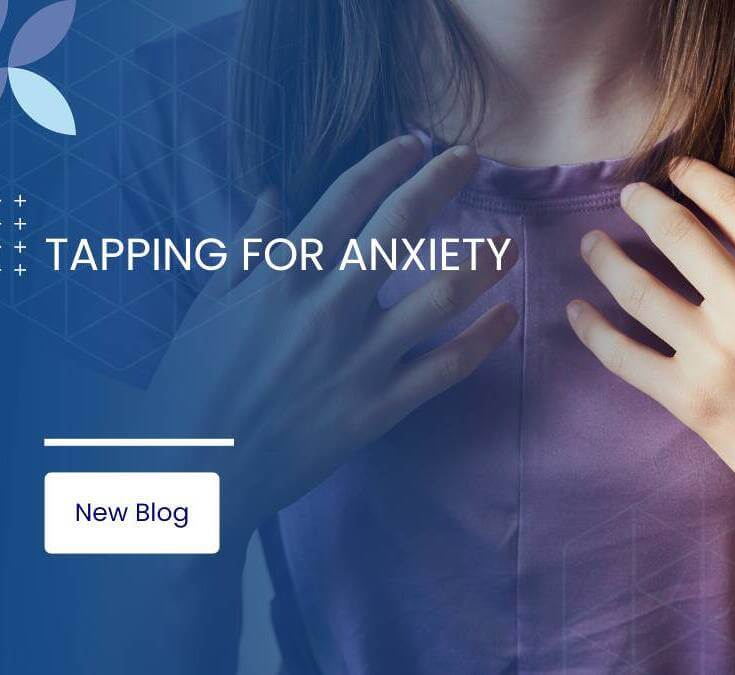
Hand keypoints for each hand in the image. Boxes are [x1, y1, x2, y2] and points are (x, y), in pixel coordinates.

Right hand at [147, 136, 517, 542]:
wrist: (197, 476)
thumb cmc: (192, 387)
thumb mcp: (208, 307)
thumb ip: (246, 248)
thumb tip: (274, 195)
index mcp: (284, 277)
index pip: (348, 197)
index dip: (388, 161)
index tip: (416, 142)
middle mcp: (330, 307)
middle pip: (401, 228)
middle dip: (441, 183)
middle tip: (469, 158)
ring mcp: (362, 358)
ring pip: (441, 295)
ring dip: (483, 261)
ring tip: (509, 242)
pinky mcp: (382, 406)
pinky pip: (447, 367)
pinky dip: (484, 339)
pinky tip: (507, 315)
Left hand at [567, 158, 734, 564]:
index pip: (731, 204)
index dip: (696, 177)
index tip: (676, 170)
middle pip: (676, 234)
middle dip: (643, 204)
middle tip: (628, 196)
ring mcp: (713, 355)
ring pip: (638, 289)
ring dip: (606, 259)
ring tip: (591, 244)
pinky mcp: (689, 400)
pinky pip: (625, 357)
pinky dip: (594, 331)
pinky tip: (577, 311)